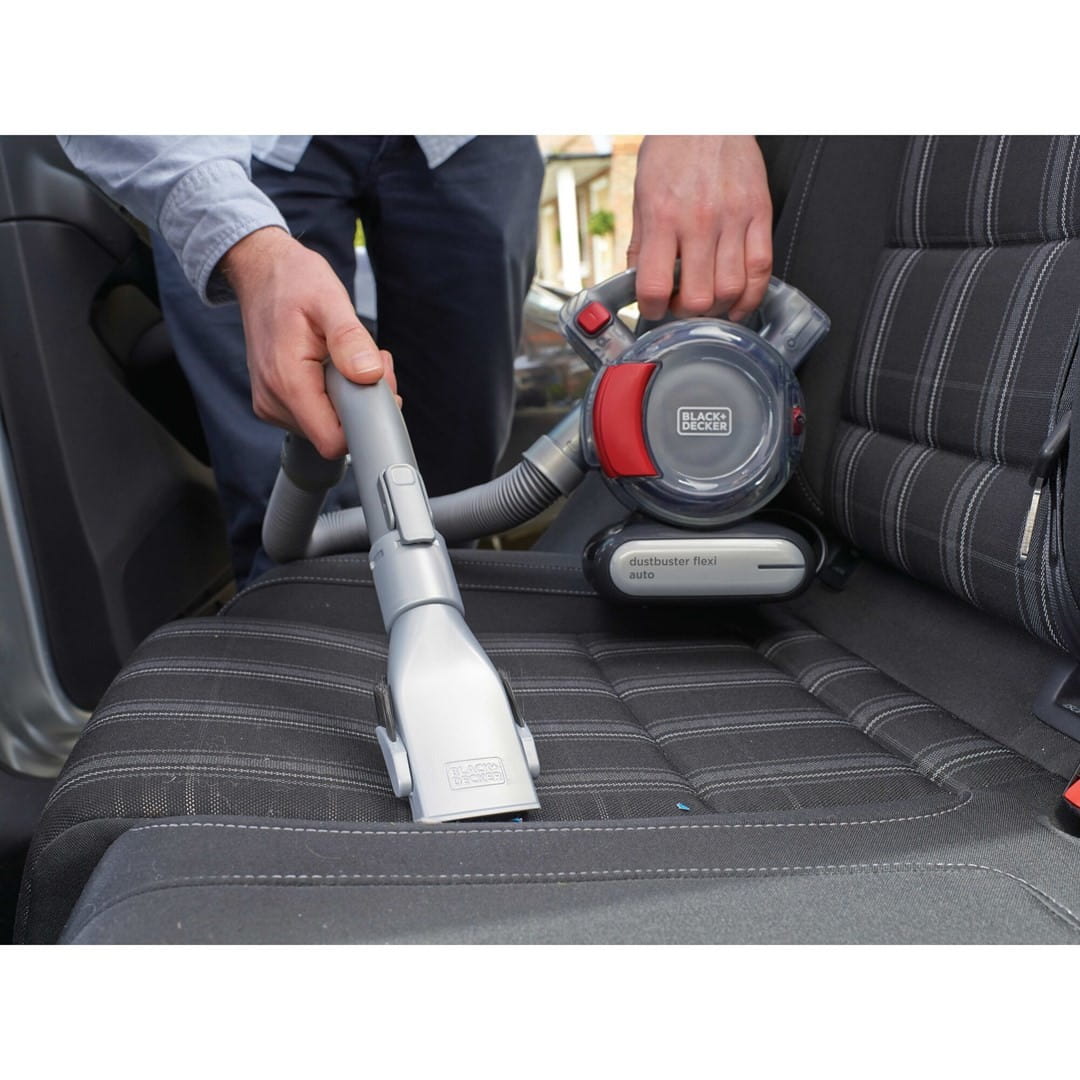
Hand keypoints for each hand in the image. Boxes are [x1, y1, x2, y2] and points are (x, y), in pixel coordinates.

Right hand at [221, 227, 397, 459]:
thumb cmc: (293, 280)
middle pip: (334, 435)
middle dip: (361, 404)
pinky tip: (335, 367)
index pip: (333, 441)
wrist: (261, 272)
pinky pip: (316, 415)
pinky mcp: (276, 401)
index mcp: (286, 381)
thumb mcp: (329, 299)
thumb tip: (369, 374)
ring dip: (350, 398)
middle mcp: (273, 401)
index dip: (365, 423)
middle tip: (368, 360)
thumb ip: (350, 340)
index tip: (377, 387)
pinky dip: (335, 396)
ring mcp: (272, 404)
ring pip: (327, 427)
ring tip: (349, 358)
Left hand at [628, 136, 772, 322]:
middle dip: (687, 314)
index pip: (654, 286)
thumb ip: (641, 245)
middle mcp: (699, 220)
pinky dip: (750, 296)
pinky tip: (737, 303)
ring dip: (718, 309)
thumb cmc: (672, 152)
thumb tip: (639, 286)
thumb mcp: (642, 197)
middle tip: (681, 307)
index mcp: (662, 217)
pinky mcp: (760, 214)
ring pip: (731, 289)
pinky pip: (762, 269)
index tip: (652, 310)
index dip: (652, 309)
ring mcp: (733, 218)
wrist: (707, 114)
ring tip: (707, 303)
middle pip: (699, 297)